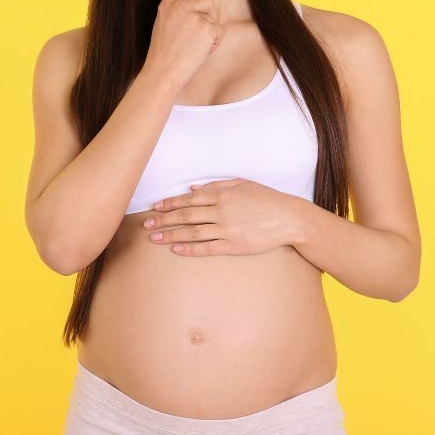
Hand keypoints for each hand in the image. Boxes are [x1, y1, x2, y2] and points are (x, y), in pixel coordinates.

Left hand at [141, 179, 303, 255]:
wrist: (288, 218)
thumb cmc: (266, 198)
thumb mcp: (242, 184)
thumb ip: (217, 185)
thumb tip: (193, 188)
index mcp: (223, 194)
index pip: (189, 198)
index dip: (170, 203)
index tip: (155, 207)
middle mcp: (222, 210)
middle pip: (186, 215)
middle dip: (164, 219)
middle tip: (146, 223)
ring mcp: (227, 229)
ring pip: (193, 232)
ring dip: (171, 235)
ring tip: (155, 238)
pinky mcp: (234, 245)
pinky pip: (207, 248)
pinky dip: (190, 248)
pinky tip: (177, 249)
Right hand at [143, 0, 225, 88]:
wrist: (162, 72)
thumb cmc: (164, 54)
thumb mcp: (165, 26)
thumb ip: (179, 13)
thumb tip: (201, 11)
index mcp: (167, 4)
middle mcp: (179, 5)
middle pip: (207, 2)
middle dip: (206, 19)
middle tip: (191, 39)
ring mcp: (193, 14)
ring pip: (213, 17)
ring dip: (209, 32)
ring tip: (193, 45)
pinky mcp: (206, 25)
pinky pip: (218, 30)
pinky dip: (213, 42)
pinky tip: (199, 50)